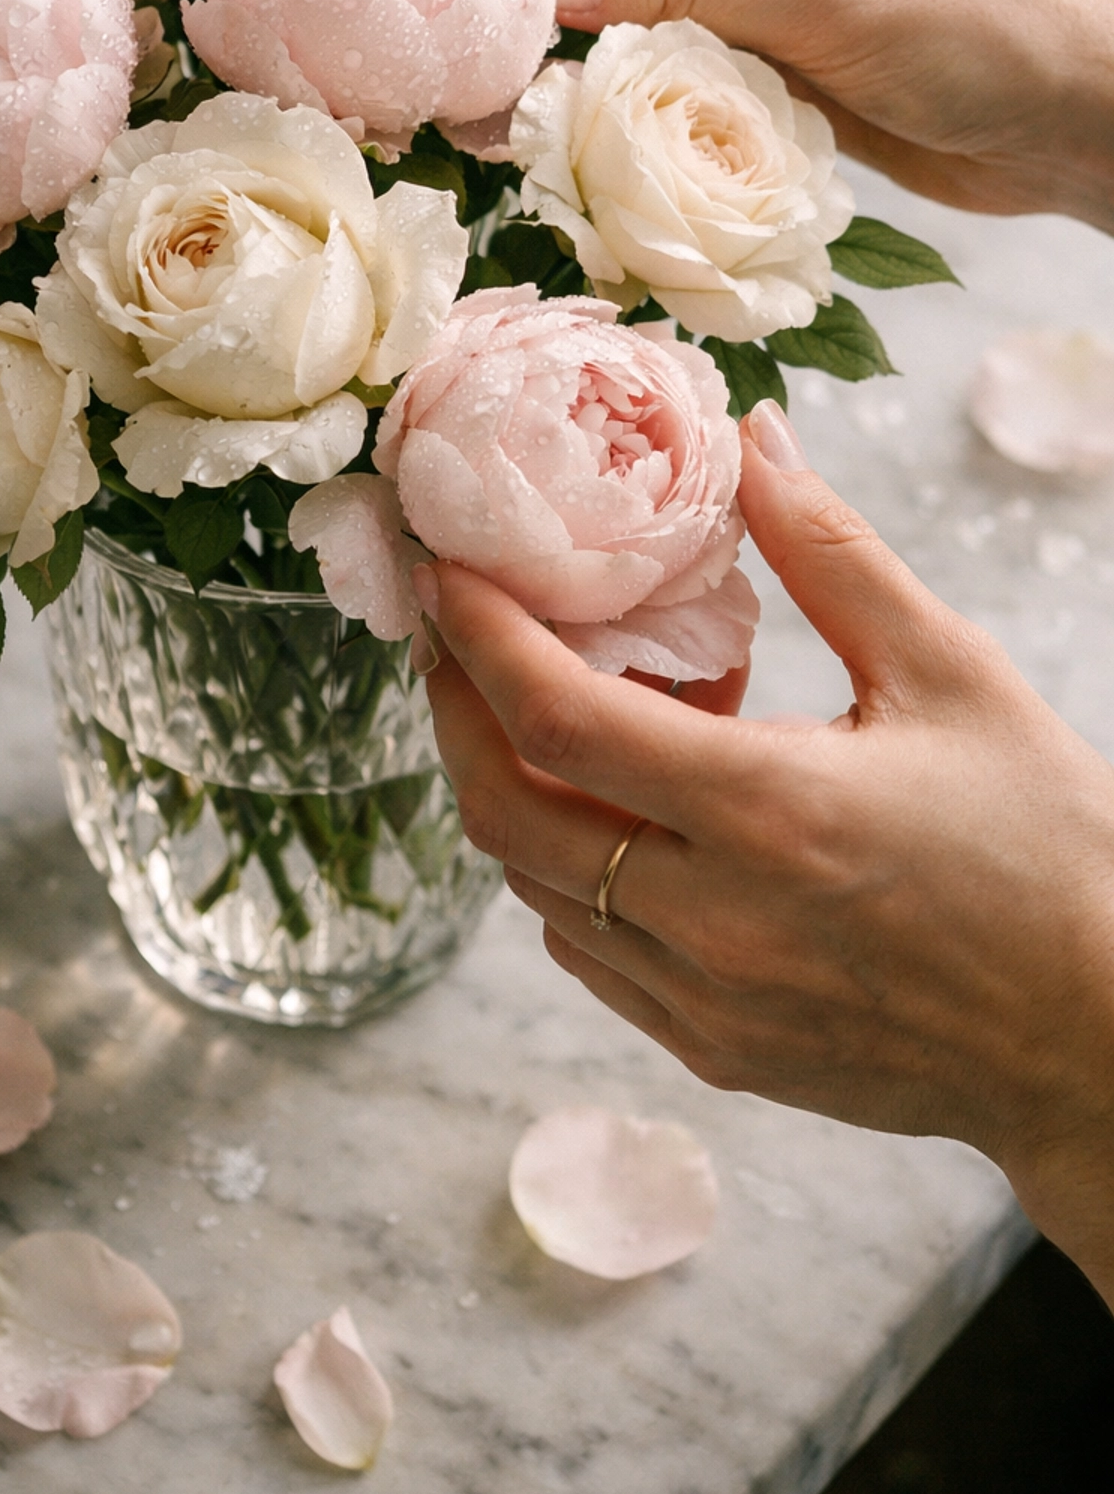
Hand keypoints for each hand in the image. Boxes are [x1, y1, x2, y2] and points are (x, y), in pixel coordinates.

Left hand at [419, 399, 1113, 1306]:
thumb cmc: (1047, 852)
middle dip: (459, 711)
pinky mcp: (713, 1051)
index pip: (556, 715)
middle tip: (462, 636)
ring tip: (578, 710)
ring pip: (536, 886)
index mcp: (769, 814)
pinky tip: (628, 811)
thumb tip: (756, 442)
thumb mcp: (953, 677)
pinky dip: (571, 871)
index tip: (445, 574)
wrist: (1101, 1044)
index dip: (478, 635)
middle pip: (505, 810)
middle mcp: (711, 921)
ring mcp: (704, 1003)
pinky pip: (587, 951)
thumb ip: (834, 557)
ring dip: (524, 787)